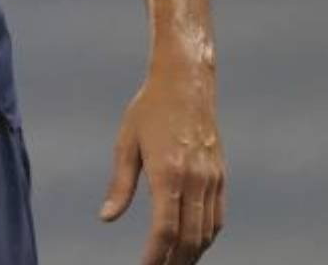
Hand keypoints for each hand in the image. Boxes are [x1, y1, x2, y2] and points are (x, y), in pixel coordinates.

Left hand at [100, 58, 225, 263]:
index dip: (155, 256)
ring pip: (207, 232)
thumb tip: (107, 217)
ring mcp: (211, 179)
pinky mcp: (220, 175)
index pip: (165, 230)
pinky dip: (207, 237)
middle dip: (174, 262)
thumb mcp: (127, 143)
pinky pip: (218, 217)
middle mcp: (194, 180)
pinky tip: (194, 245)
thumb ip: (120, 184)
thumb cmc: (150, 109)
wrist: (186, 82)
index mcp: (168, 173)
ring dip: (191, 254)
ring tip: (174, 264)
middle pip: (189, 238)